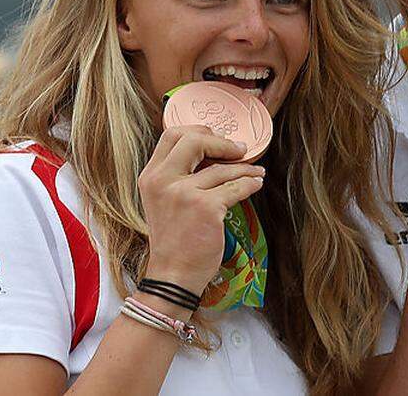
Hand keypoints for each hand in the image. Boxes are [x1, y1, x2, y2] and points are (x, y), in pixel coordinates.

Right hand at [138, 125, 265, 295]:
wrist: (173, 274)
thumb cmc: (173, 239)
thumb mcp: (163, 201)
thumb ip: (178, 176)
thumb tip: (213, 151)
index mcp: (151, 177)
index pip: (171, 135)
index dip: (198, 131)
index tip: (215, 138)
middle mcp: (163, 181)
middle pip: (195, 140)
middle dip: (222, 142)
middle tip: (239, 149)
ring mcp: (185, 194)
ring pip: (223, 168)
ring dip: (245, 168)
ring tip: (256, 171)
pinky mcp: (207, 208)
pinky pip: (236, 187)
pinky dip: (250, 184)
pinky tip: (256, 184)